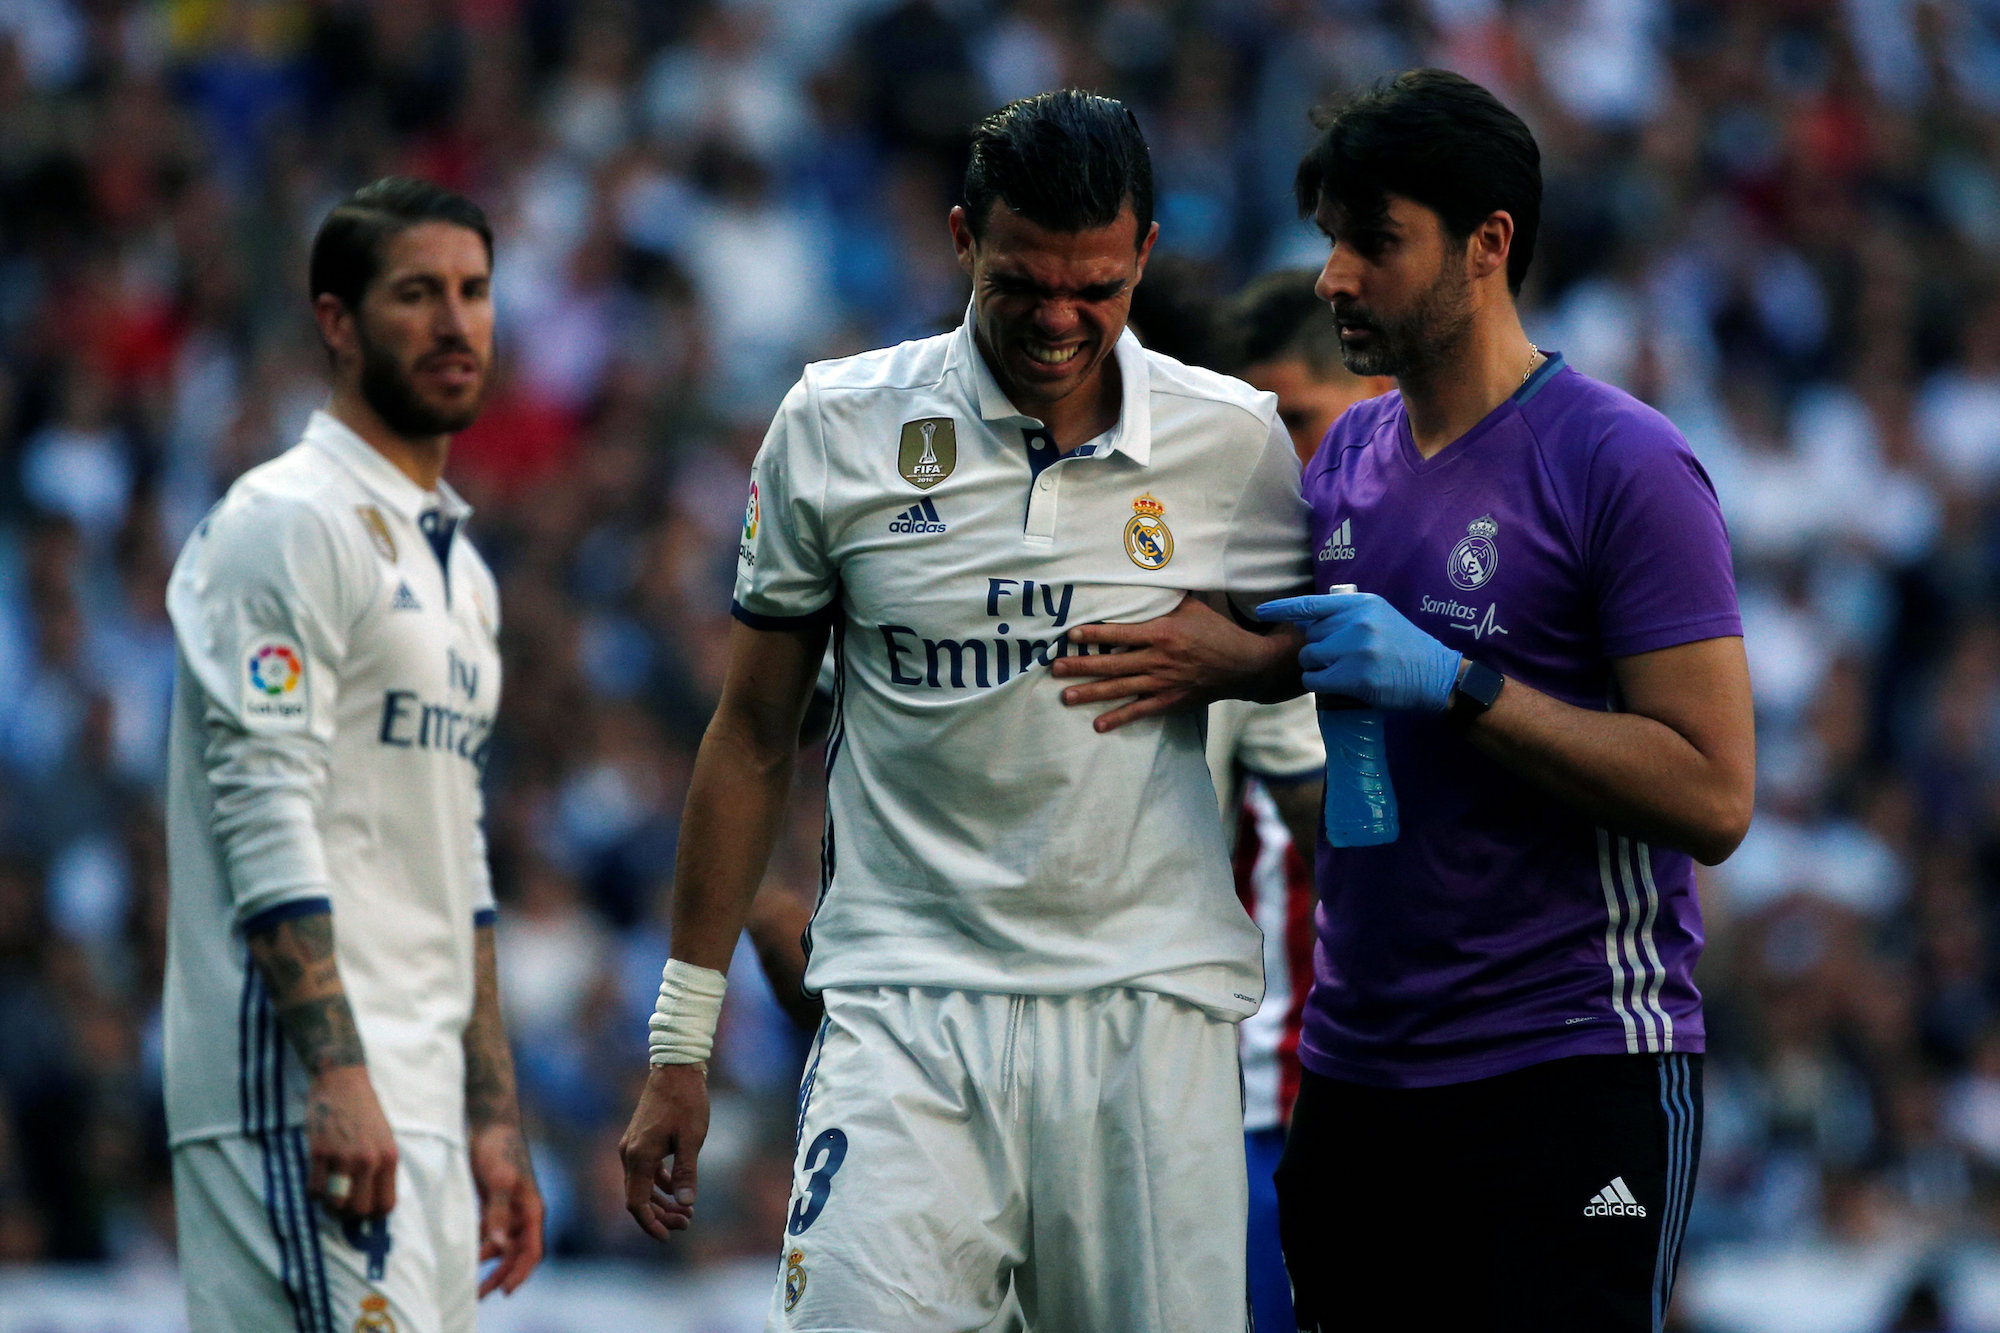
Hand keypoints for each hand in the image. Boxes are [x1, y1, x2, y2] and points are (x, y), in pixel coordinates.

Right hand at [306, 1066, 398, 1218]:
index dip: (373, 1216)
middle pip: (359, 1210)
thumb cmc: (364, 1111)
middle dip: (349, 1213)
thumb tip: (371, 1203)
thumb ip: (379, 1168)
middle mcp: (368, 1160)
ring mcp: (343, 1157)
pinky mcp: (319, 1152)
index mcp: (389, 1158)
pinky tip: (317, 1177)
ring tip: (329, 1192)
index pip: (385, 1205)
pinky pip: (314, 1189)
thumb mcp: (383, 1139)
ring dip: (329, 1204)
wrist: (342, 1081)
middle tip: (343, 1203)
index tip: (363, 1213)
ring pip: (335, 1204)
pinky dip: (314, 1191)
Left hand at [470, 1123, 544, 1295]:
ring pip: (504, 1246)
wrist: (491, 1123)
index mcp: (533, 1210)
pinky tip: (466, 1255)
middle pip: (517, 1254)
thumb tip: (497, 1245)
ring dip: (490, 1263)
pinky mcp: (495, 1203)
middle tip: (480, 1294)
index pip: (532, 1250)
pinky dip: (482, 1247)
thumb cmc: (499, 1149)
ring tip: (471, 1281)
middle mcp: (524, 1214)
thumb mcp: (499, 1181)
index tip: (504, 1291)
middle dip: (502, 1275)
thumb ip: (498, 1213)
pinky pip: (492, 1233)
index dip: (520, 1272)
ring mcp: (510, 1209)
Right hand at [618, 1063, 708, 1240]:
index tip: (669, 1236)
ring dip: (660, 1201)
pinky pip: (645, 1171)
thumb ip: (686, 1172)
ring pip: (641, 1185)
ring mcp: (632, 1146)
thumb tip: (686, 1203)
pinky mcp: (639, 1140)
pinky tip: (677, 1190)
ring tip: (686, 1212)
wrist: (675, 1068)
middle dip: (660, 1215)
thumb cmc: (686, 1101)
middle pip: (638, 1197)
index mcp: (638, 1156)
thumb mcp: (691, 1139)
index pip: (637, 1203)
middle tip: (687, 1223)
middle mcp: (629, 1154)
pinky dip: (659, 1184)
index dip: (651, 1223)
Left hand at [1051, 595, 1302, 732]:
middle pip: (1112, 664)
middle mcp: (1158, 659)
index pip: (1121, 634)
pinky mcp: (1170, 701)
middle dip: (1081, 666)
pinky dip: (1119, 718)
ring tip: (1066, 696)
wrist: (1244, 664)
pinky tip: (1098, 724)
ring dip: (1091, 693)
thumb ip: (1166, 597)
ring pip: (1120, 689)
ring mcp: (1163, 683)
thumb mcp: (1192, 606)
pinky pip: (1140, 711)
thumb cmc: (1216, 631)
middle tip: (1055, 668)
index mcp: (1162, 633)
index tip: (1071, 636)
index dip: (1095, 635)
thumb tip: (1150, 569)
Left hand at [1257, 593, 1460, 711]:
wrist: (1435, 675)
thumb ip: (1348, 615)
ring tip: (1337, 672)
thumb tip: (1307, 621)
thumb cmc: (1404, 647)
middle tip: (1338, 660)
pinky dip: (1317, 684)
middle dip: (1317, 649)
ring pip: (1310, 657)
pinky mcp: (1356, 676)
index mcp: (1361, 603)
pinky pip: (1315, 679)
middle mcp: (1358, 621)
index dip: (1283, 608)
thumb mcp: (1380, 617)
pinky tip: (1332, 686)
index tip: (1261, 611)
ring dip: (1315, 668)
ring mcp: (1357, 649)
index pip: (1313, 603)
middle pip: (1310, 635)